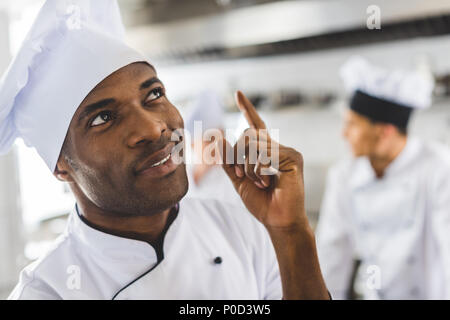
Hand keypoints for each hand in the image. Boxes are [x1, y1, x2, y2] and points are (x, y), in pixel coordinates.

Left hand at [219, 91, 307, 229]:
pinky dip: (258, 170)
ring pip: (252, 143)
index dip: (247, 109)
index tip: (237, 94)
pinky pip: (264, 153)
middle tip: (242, 176)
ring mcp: (286, 151)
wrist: (277, 220)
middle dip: (237, 156)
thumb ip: (228, 160)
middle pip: (247, 134)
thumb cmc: (261, 202)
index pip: (255, 125)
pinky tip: (268, 182)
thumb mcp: (238, 180)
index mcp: (264, 151)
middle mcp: (276, 147)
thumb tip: (217, 137)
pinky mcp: (293, 157)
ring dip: (247, 167)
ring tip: (260, 182)